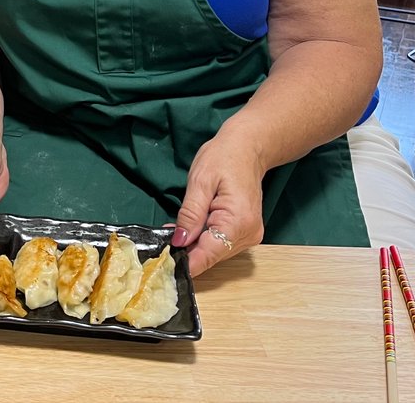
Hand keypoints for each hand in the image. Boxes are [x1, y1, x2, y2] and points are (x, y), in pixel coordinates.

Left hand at [168, 133, 265, 276]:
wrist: (248, 148)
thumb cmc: (224, 157)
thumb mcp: (200, 181)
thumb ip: (190, 214)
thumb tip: (179, 242)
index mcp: (238, 221)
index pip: (209, 254)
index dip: (186, 262)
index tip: (164, 266)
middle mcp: (249, 234)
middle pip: (212, 255)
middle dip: (187, 250)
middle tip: (164, 238)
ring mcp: (250, 235)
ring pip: (215, 252)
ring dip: (195, 244)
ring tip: (177, 228)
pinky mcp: (246, 233)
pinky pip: (221, 243)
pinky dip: (204, 238)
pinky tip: (192, 227)